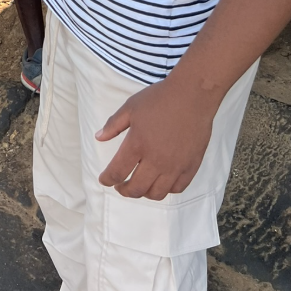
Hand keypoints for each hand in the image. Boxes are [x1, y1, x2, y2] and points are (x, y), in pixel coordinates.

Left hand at [97, 79, 216, 198]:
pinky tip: (161, 181)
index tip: (104, 180)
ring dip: (144, 193)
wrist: (192, 96)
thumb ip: (113, 125)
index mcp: (137, 144)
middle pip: (136, 189)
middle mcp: (155, 160)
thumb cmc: (159, 99)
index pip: (118, 172)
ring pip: (157, 193)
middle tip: (120, 186)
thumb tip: (99, 137)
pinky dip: (166, 189)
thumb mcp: (130, 107)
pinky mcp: (191, 166)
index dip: (107, 179)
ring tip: (140, 185)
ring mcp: (175, 166)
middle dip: (124, 190)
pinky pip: (177, 188)